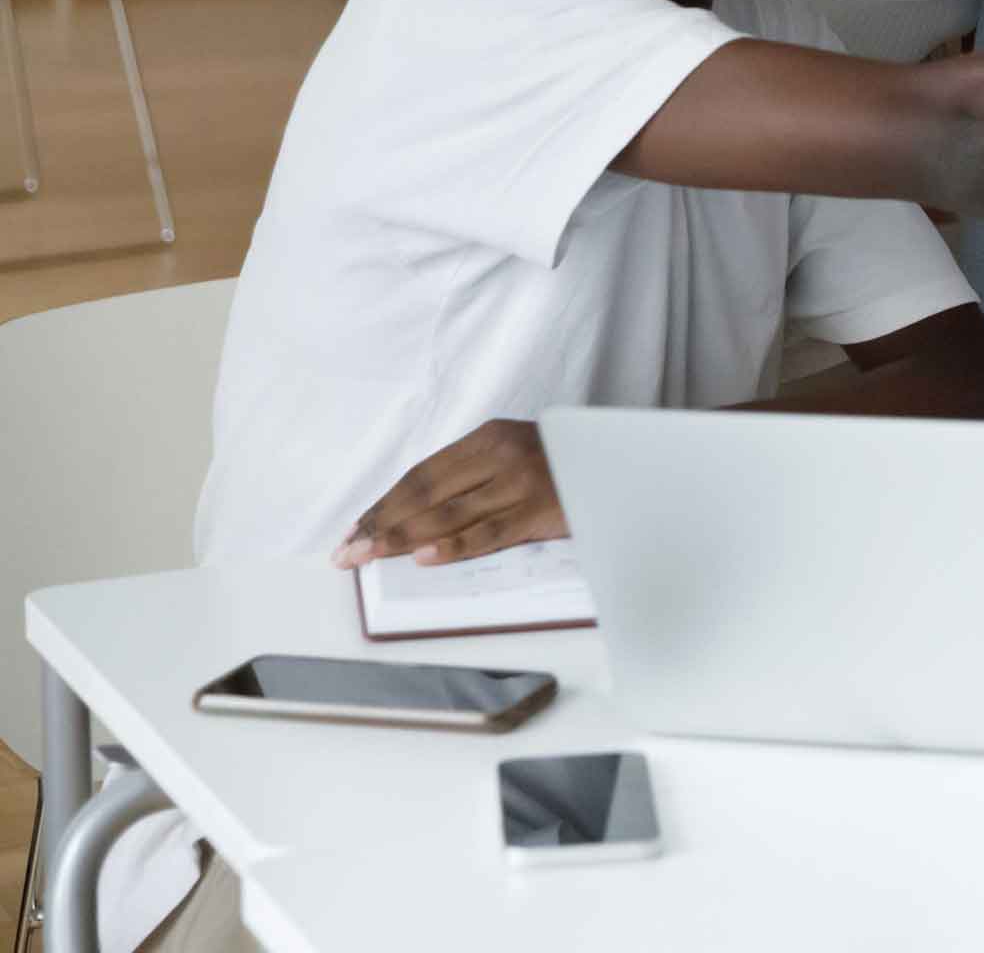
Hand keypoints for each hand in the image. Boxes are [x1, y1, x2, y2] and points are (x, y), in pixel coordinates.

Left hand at [330, 419, 564, 568]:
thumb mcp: (520, 454)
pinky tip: (422, 557)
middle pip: (426, 492)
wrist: (625, 464)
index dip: (385, 502)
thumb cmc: (568, 466)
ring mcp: (520, 481)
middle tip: (347, 551)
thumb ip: (479, 474)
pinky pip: (487, 532)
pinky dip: (452, 546)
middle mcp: (501, 454)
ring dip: (400, 539)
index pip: (423, 474)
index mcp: (491, 436)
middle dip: (380, 524)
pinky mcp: (539, 510)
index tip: (356, 527)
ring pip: (447, 514)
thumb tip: (420, 513)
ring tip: (367, 558)